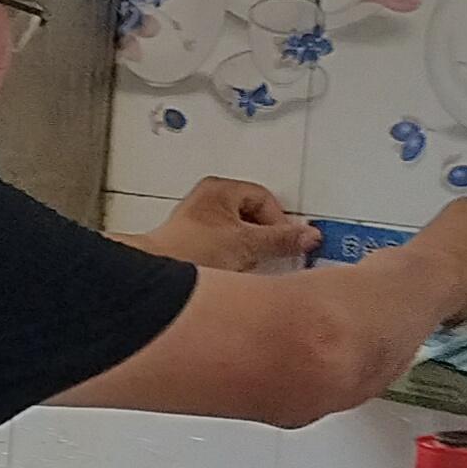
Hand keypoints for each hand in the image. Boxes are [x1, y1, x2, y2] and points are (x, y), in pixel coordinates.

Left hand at [156, 176, 318, 273]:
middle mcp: (206, 202)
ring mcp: (197, 224)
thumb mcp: (247, 244)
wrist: (158, 278)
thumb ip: (281, 240)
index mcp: (220, 190)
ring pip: (238, 234)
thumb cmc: (189, 251)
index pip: (264, 198)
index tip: (290, 241)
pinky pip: (224, 248)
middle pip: (251, 216)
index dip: (281, 221)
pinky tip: (232, 272)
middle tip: (273, 253)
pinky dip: (233, 258)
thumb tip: (308, 236)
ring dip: (249, 250)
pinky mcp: (191, 245)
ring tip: (249, 264)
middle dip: (265, 237)